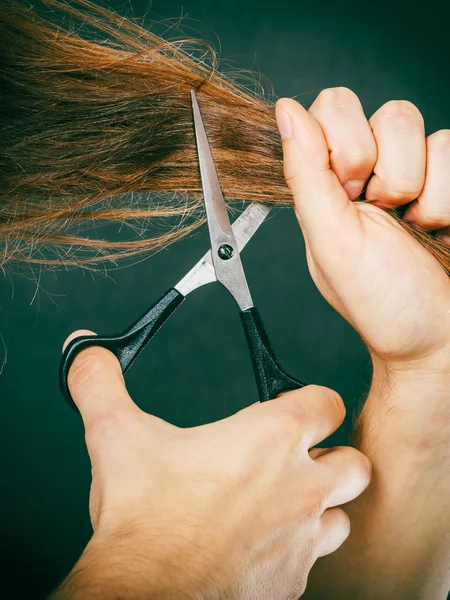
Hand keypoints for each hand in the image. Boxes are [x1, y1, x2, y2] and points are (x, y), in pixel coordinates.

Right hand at [52, 334, 369, 599]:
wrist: (145, 595)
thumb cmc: (144, 521)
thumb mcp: (116, 437)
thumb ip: (101, 385)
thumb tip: (86, 352)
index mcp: (269, 440)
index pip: (327, 403)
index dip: (314, 402)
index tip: (296, 407)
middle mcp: (298, 487)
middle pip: (354, 462)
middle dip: (333, 458)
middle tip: (299, 460)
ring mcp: (301, 539)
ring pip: (341, 516)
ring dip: (320, 509)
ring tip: (283, 506)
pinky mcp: (292, 583)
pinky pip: (313, 562)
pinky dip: (297, 552)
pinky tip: (263, 549)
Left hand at [275, 88, 449, 369]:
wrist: (440, 339)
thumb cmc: (383, 303)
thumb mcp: (332, 241)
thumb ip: (307, 175)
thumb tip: (286, 111)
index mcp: (329, 185)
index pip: (334, 107)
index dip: (347, 143)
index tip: (351, 192)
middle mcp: (371, 172)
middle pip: (389, 114)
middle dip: (391, 173)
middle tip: (384, 214)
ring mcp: (415, 174)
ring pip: (427, 132)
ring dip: (423, 192)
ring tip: (414, 228)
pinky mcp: (449, 181)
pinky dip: (448, 201)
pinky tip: (440, 230)